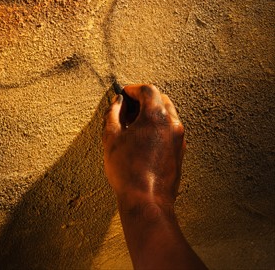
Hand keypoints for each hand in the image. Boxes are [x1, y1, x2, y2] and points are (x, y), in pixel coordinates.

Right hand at [103, 84, 184, 208]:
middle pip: (159, 99)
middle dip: (142, 100)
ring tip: (133, 125)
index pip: (147, 90)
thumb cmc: (127, 171)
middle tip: (126, 109)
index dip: (133, 89)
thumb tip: (117, 103)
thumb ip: (113, 114)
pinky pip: (170, 128)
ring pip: (167, 113)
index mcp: (156, 116)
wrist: (147, 201)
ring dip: (151, 113)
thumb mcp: (111, 138)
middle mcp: (172, 123)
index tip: (123, 95)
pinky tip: (143, 138)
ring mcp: (179, 137)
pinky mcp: (180, 150)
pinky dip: (158, 125)